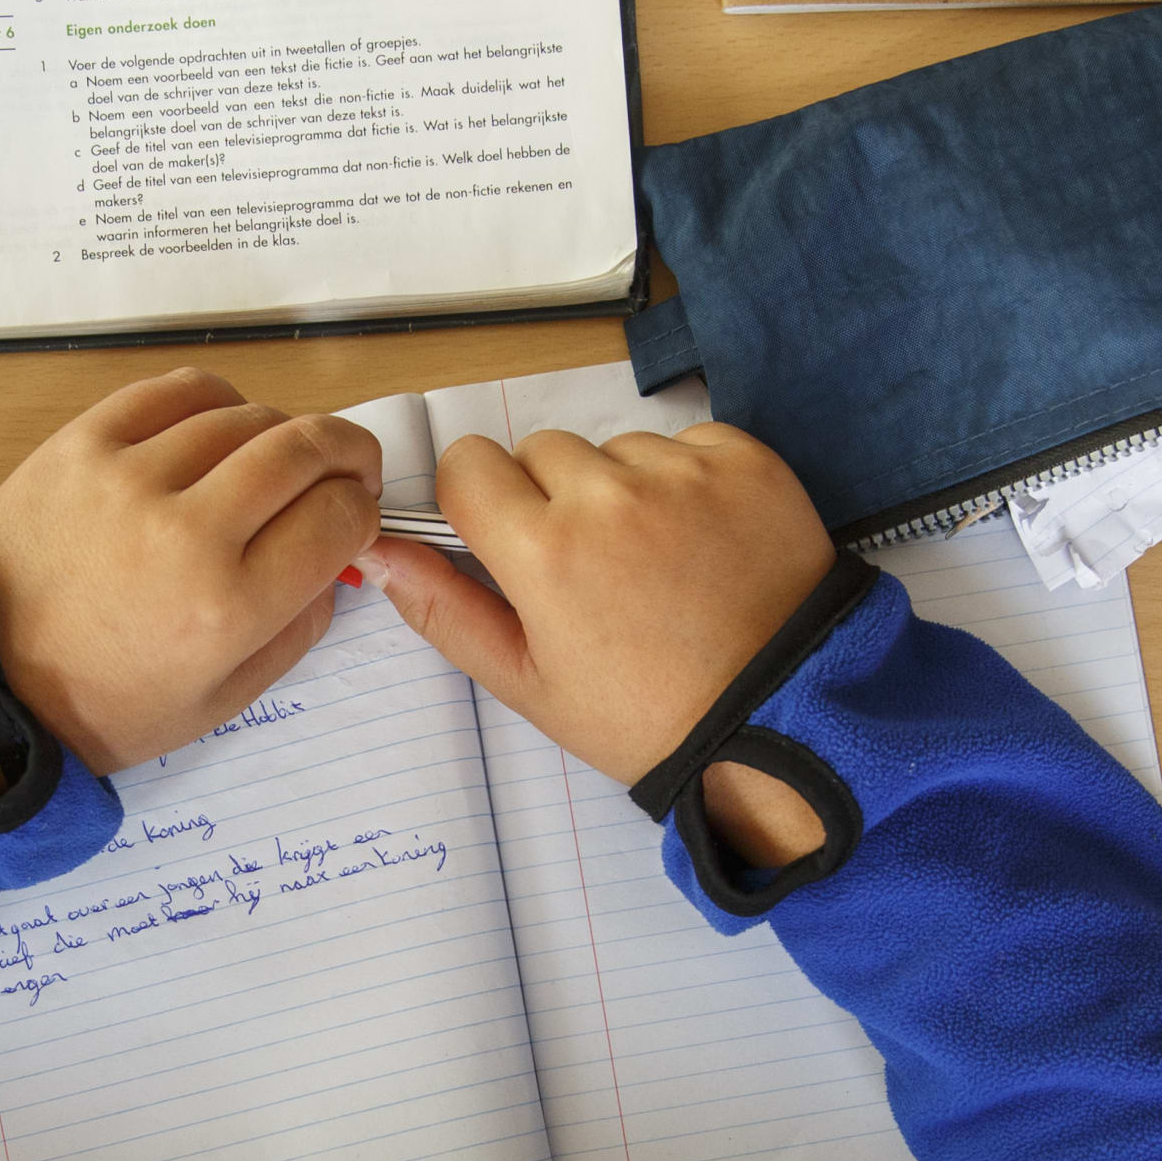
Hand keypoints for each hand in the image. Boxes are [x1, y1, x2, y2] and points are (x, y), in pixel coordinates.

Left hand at [0, 368, 381, 784]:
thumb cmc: (101, 702)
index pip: (340, 519)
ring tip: (275, 463)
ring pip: (248, 415)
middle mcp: (186, 533)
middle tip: (348, 469)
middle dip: (347, 452)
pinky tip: (220, 431)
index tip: (356, 517)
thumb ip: (299, 627)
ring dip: (282, 433)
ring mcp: (129, 477)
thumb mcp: (223, 700)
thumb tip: (340, 554)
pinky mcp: (82, 443)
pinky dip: (219, 402)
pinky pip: (178, 391)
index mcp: (228, 607)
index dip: (363, 512)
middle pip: (307, 449)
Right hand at [357, 423, 838, 863]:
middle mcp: (608, 495)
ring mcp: (681, 473)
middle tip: (594, 570)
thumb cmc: (647, 715)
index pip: (468, 465)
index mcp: (543, 550)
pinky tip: (706, 544)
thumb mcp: (529, 684)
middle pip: (541, 451)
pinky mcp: (745, 462)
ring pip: (615, 447)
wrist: (784, 717)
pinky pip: (688, 443)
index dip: (481, 503)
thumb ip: (443, 611)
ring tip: (660, 564)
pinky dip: (689, 481)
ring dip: (623, 489)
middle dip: (551, 497)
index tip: (510, 541)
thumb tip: (377, 552)